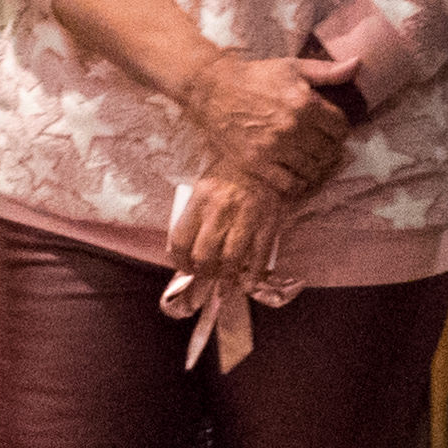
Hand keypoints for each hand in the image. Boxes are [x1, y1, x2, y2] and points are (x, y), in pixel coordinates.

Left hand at [166, 168, 288, 292]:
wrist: (263, 159)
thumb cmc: (229, 173)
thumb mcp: (203, 186)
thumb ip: (193, 213)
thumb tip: (184, 247)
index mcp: (200, 200)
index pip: (180, 240)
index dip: (180, 261)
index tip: (184, 268)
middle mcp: (220, 211)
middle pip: (204, 256)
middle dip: (203, 273)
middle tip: (205, 277)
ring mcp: (245, 218)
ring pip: (230, 260)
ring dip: (225, 279)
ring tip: (224, 287)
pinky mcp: (267, 223)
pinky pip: (258, 255)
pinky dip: (253, 273)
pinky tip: (248, 283)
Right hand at [179, 50, 345, 196]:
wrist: (213, 90)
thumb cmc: (256, 77)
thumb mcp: (293, 67)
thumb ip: (327, 71)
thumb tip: (358, 65)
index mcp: (305, 102)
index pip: (340, 127)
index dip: (339, 130)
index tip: (332, 131)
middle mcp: (292, 127)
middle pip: (329, 151)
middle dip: (329, 150)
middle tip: (321, 148)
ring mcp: (274, 147)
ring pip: (312, 170)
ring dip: (315, 167)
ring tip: (310, 161)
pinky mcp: (257, 163)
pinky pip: (289, 185)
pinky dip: (297, 184)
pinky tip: (295, 175)